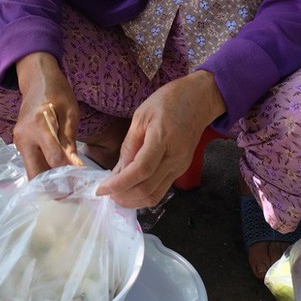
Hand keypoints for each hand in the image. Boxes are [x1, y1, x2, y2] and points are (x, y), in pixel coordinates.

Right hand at [13, 52, 83, 178]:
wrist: (37, 80)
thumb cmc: (57, 92)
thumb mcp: (70, 112)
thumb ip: (70, 140)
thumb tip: (76, 167)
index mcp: (38, 125)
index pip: (54, 159)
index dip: (68, 173)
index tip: (81, 183)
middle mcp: (23, 137)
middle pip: (36, 173)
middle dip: (53, 187)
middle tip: (72, 195)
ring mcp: (18, 142)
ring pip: (32, 172)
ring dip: (48, 182)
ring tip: (68, 188)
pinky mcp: (19, 145)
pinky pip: (31, 164)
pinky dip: (43, 172)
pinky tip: (58, 177)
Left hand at [96, 70, 224, 208]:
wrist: (199, 99)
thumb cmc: (168, 101)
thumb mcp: (142, 115)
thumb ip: (130, 144)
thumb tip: (118, 171)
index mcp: (163, 139)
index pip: (140, 171)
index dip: (119, 184)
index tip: (101, 189)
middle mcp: (175, 158)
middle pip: (147, 189)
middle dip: (123, 197)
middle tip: (106, 193)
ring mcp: (180, 166)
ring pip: (155, 196)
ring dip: (133, 201)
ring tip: (116, 195)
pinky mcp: (181, 169)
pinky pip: (161, 189)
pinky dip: (144, 194)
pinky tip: (131, 188)